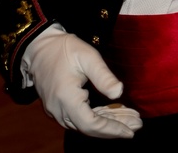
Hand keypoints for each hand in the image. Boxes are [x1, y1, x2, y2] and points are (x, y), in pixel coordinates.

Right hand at [23, 30, 142, 137]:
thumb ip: (103, 76)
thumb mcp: (88, 57)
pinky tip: (114, 114)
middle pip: (89, 128)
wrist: (40, 48)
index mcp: (66, 97)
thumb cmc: (65, 49)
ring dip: (107, 125)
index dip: (111, 129)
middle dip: (114, 129)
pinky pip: (79, 119)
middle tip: (137, 126)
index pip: (90, 123)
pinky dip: (97, 118)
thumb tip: (119, 92)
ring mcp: (55, 110)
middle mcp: (58, 109)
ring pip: (84, 125)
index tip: (130, 130)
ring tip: (130, 120)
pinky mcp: (57, 108)